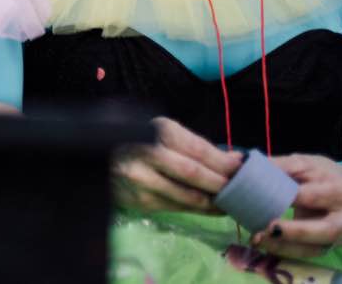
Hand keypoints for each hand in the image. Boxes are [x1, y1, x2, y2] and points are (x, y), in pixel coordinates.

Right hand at [113, 116, 242, 213]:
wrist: (98, 156)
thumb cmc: (139, 141)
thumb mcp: (163, 133)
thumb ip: (195, 146)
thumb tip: (234, 160)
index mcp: (158, 130)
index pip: (198, 149)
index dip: (224, 162)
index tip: (243, 170)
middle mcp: (147, 153)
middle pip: (194, 173)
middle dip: (222, 185)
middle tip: (243, 191)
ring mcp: (141, 180)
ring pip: (187, 196)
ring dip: (213, 202)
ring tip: (231, 202)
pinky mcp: (139, 202)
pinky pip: (176, 208)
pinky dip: (197, 210)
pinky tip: (210, 208)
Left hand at [249, 155, 341, 257]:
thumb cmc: (322, 174)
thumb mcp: (306, 163)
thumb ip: (281, 166)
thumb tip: (248, 166)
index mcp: (341, 190)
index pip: (313, 196)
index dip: (289, 199)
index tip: (261, 198)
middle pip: (324, 229)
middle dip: (295, 231)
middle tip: (267, 228)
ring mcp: (341, 236)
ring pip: (316, 247)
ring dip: (285, 246)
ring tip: (259, 239)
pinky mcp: (330, 247)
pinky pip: (308, 253)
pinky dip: (286, 251)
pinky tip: (266, 246)